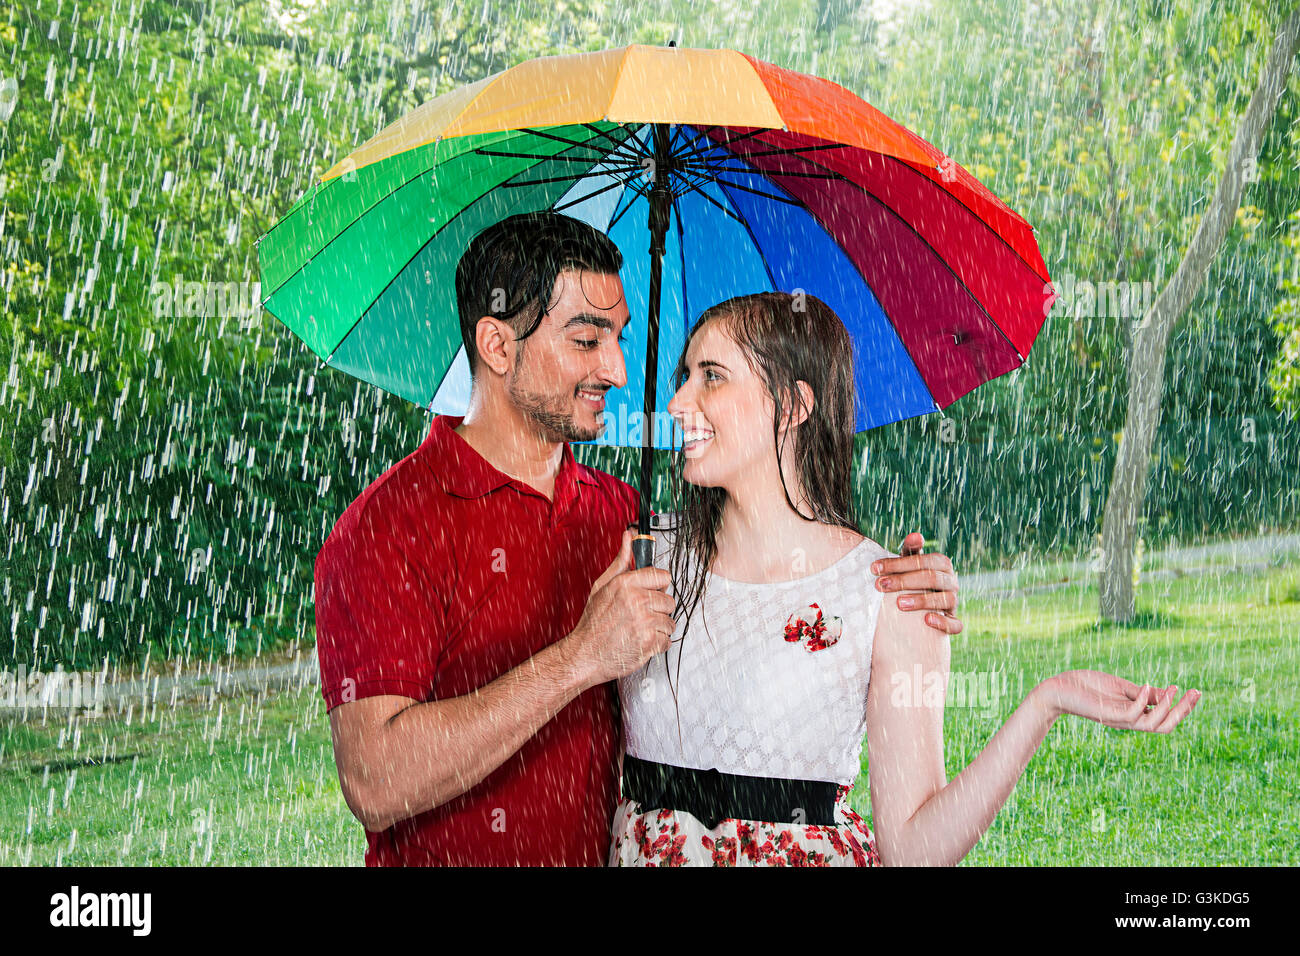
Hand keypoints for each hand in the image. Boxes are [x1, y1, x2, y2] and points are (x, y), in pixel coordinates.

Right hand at [567, 529, 675, 684]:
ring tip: (639, 630)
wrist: (584, 655)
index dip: (658, 587)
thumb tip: (629, 536)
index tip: (651, 593)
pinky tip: (641, 642)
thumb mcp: (602, 586)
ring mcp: (644, 621)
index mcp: (626, 583)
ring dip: (658, 629)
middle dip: (657, 610)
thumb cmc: (593, 623)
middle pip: (669, 600)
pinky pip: (667, 640)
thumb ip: (621, 561)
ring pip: (669, 622)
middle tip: (640, 616)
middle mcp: (636, 600)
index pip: (663, 576)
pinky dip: (657, 645)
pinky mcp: (648, 642)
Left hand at [871, 531, 961, 634]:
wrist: (921, 606)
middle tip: (880, 585)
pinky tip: (927, 621)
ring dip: (922, 601)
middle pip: (932, 579)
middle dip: (904, 581)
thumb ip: (911, 549)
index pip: (924, 561)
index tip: (874, 568)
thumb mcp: (910, 563)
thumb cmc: (913, 578)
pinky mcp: (953, 622)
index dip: (899, 564)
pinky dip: (944, 623)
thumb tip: (915, 535)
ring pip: (946, 599)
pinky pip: (956, 624)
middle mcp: (951, 581)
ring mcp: (954, 602)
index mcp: (942, 564)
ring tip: (899, 604)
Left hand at [1035, 670, 1201, 731]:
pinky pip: (1132, 713)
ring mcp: (1118, 719)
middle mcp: (1129, 721)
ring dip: (1168, 709)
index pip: (1164, 718)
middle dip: (1183, 711)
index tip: (1196, 691)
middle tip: (1197, 693)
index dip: (1183, 708)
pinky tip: (1148, 685)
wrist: (1058, 688)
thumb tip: (1170, 694)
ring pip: (1152, 725)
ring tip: (1177, 689)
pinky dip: (1144, 701)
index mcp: (1133, 714)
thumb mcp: (1121, 687)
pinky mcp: (1106, 714)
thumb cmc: (1087, 686)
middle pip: (1164, 726)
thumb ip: (1144, 694)